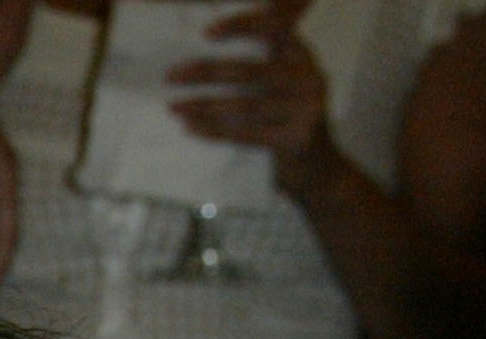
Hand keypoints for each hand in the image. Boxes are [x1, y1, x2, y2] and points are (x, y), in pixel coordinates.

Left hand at [170, 4, 341, 193]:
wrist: (315, 164)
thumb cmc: (285, 116)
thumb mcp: (280, 83)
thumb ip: (257, 65)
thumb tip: (198, 62)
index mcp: (302, 55)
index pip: (276, 28)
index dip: (242, 26)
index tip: (206, 34)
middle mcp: (309, 77)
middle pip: (250, 71)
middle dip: (206, 72)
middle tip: (170, 76)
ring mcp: (306, 109)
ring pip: (245, 105)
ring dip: (203, 106)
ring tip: (173, 107)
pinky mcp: (295, 138)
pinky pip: (246, 134)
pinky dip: (214, 131)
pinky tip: (189, 127)